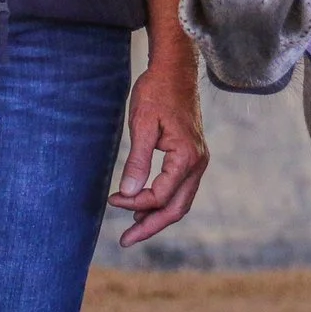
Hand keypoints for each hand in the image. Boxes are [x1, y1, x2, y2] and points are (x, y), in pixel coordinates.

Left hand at [112, 0, 208, 246]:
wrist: (175, 69)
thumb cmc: (157, 92)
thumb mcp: (143, 125)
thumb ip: (137, 161)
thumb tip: (127, 195)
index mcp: (187, 157)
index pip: (161, 195)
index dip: (135, 203)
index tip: (112, 199)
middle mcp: (198, 162)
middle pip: (176, 208)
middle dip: (150, 226)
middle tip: (125, 241)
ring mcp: (197, 160)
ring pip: (180, 201)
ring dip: (156, 216)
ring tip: (132, 228)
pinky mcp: (191, 156)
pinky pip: (180, 188)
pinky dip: (162, 200)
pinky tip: (143, 205)